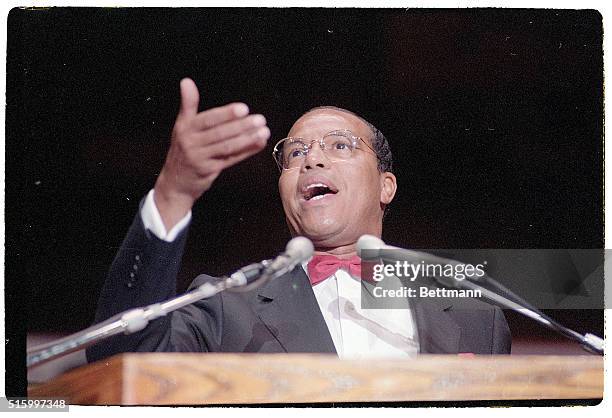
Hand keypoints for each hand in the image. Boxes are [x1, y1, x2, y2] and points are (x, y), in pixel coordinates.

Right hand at [154, 78, 269, 229]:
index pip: (208, 119)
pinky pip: (231, 159)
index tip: (244, 108)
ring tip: (264, 131)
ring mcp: (200, 158)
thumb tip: (186, 81)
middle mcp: (191, 143)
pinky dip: (246, 151)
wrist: (175, 182)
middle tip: (260, 119)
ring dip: (247, 139)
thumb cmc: (182, 150)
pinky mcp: (209, 171)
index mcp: (186, 128)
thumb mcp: (181, 126)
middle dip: (241, 126)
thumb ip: (188, 104)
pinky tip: (259, 144)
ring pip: (227, 147)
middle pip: (220, 133)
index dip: (226, 114)